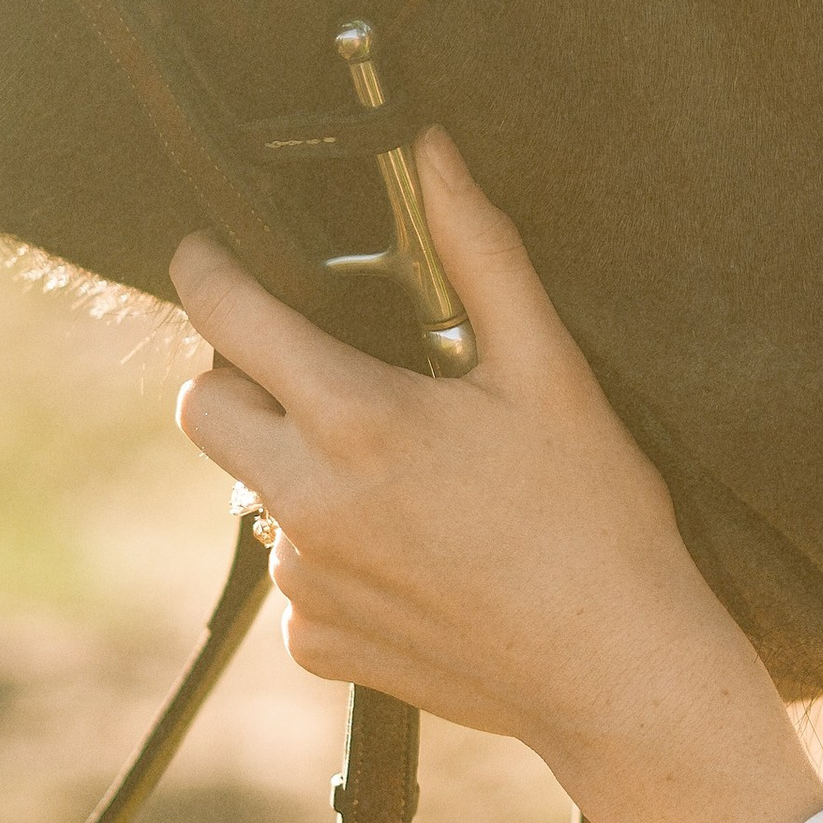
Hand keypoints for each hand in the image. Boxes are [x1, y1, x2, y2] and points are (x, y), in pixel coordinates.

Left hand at [170, 136, 822, 822]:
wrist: (618, 671)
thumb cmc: (597, 513)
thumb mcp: (548, 366)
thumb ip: (479, 250)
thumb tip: (433, 151)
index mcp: (358, 420)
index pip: (228, 318)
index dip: (206, 269)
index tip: (207, 253)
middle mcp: (307, 503)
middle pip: (204, 408)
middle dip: (239, 374)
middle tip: (319, 367)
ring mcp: (304, 582)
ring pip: (253, 493)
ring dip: (298, 467)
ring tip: (404, 475)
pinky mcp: (317, 643)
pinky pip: (293, 575)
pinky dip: (335, 551)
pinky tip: (418, 552)